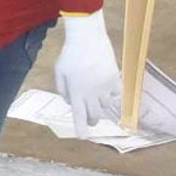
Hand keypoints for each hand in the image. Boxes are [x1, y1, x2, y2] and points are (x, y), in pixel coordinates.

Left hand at [55, 10, 120, 136]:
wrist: (87, 38)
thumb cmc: (70, 55)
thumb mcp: (59, 72)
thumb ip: (63, 90)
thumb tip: (70, 103)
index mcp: (76, 92)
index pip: (79, 115)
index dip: (81, 128)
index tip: (83, 137)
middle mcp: (91, 93)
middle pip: (95, 116)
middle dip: (92, 121)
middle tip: (90, 120)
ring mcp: (105, 87)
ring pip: (106, 106)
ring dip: (101, 106)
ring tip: (94, 95)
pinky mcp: (115, 80)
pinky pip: (116, 94)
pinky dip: (112, 95)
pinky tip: (106, 87)